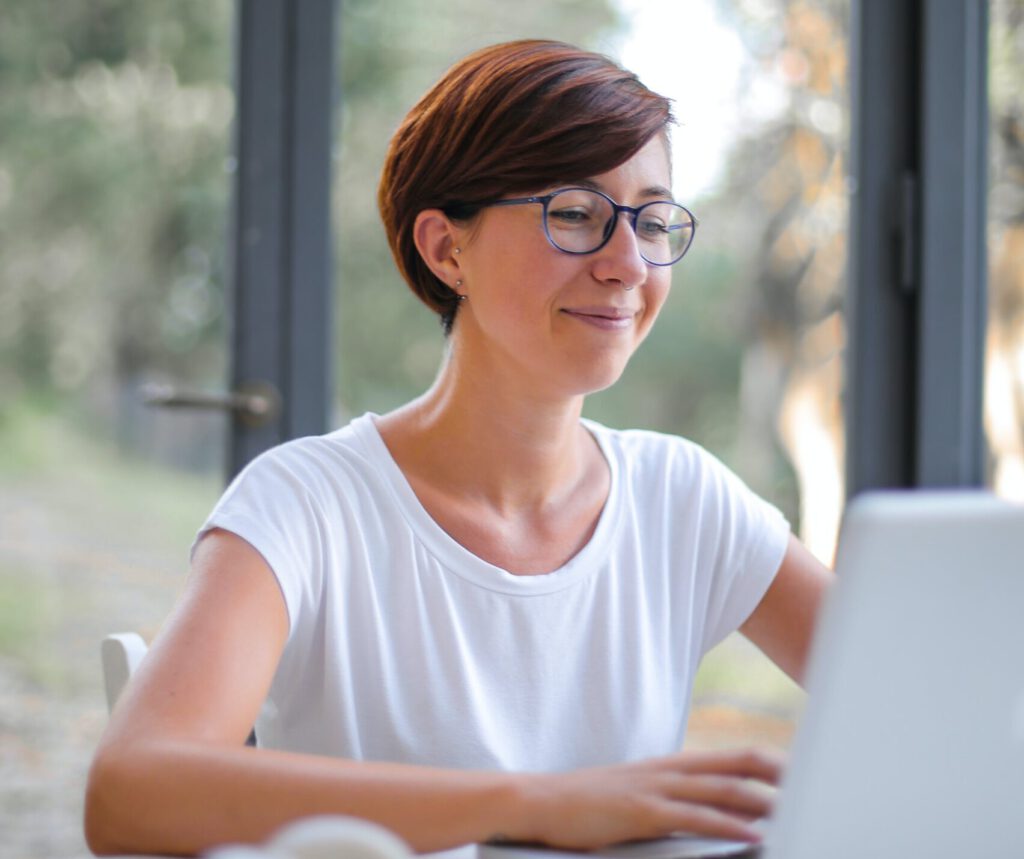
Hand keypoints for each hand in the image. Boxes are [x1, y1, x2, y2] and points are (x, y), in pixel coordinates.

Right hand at [514, 748, 782, 850]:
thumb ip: (673, 801)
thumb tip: (713, 817)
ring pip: (723, 789)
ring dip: (765, 801)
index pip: (731, 756)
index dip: (769, 761)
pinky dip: (728, 825)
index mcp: (670, 766)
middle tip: (817, 783)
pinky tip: (753, 835)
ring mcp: (656, 788)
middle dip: (780, 772)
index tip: (802, 771)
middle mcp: (669, 770)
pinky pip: (694, 817)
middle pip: (737, 763)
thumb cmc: (587, 806)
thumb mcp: (636, 796)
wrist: (538, 801)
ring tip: (798, 811)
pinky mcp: (642, 812)